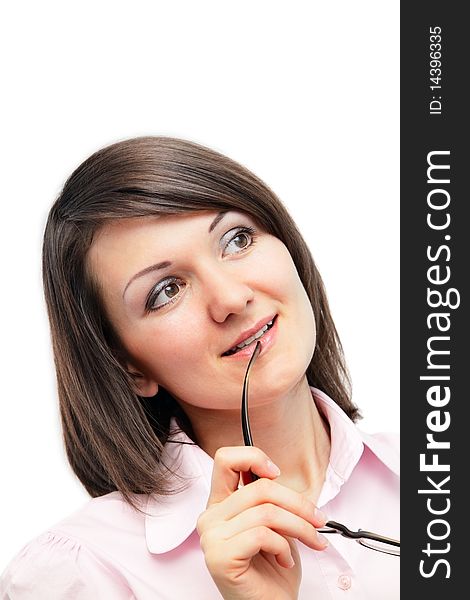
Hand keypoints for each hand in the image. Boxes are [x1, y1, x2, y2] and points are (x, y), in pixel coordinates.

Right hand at [196, 446, 327, 599]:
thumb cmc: (273, 571)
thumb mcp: (274, 524)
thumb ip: (267, 498)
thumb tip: (274, 474)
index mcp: (220, 504)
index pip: (225, 460)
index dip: (253, 457)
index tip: (275, 472)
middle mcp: (210, 517)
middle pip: (259, 488)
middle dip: (298, 503)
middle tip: (317, 519)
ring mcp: (212, 537)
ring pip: (266, 512)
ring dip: (299, 527)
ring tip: (312, 541)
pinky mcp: (220, 556)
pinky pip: (262, 535)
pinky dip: (283, 547)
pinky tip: (285, 560)